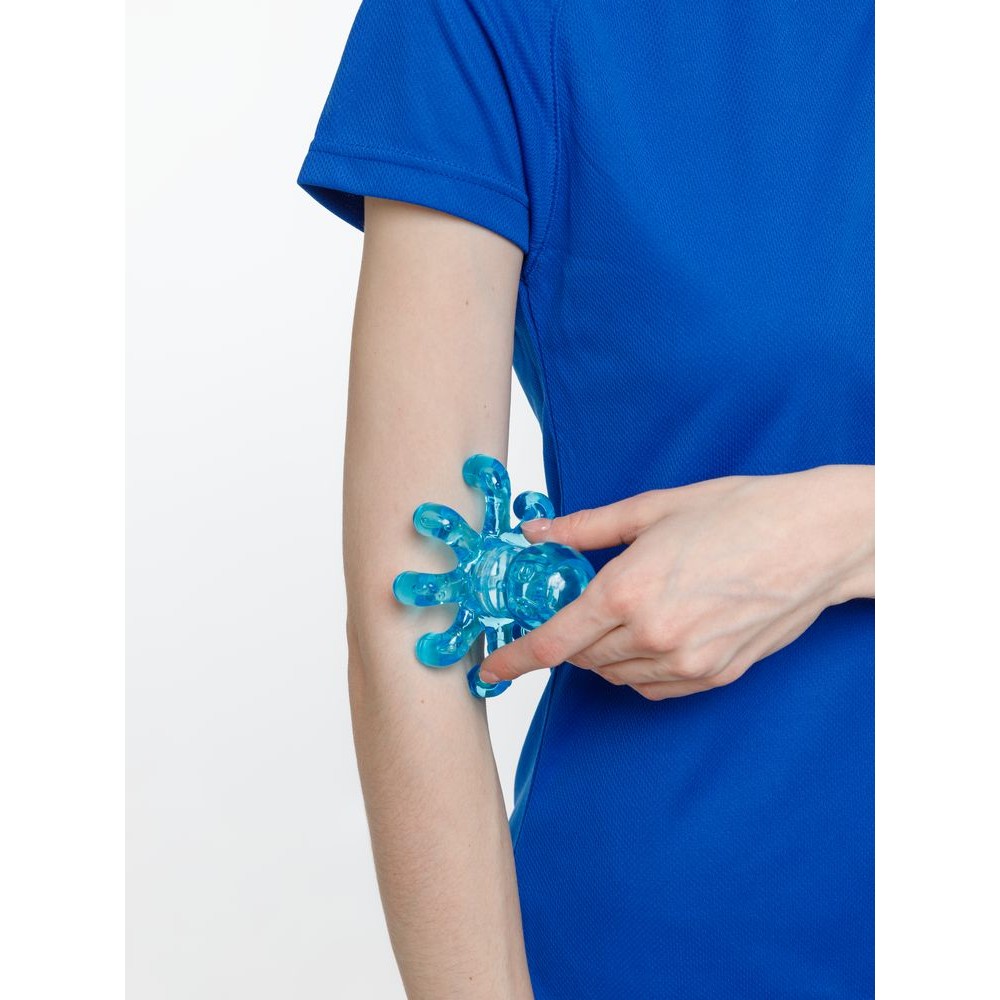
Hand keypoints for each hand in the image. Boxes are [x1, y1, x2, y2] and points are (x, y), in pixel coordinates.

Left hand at [478, 465, 873, 698]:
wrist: (816, 538)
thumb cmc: (740, 513)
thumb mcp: (653, 508)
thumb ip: (585, 527)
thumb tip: (537, 532)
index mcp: (628, 589)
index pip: (553, 641)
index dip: (514, 659)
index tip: (490, 668)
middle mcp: (652, 634)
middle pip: (581, 659)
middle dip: (565, 641)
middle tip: (571, 610)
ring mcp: (687, 660)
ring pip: (615, 675)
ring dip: (600, 655)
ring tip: (619, 615)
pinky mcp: (715, 674)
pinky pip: (653, 686)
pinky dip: (635, 669)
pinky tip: (646, 638)